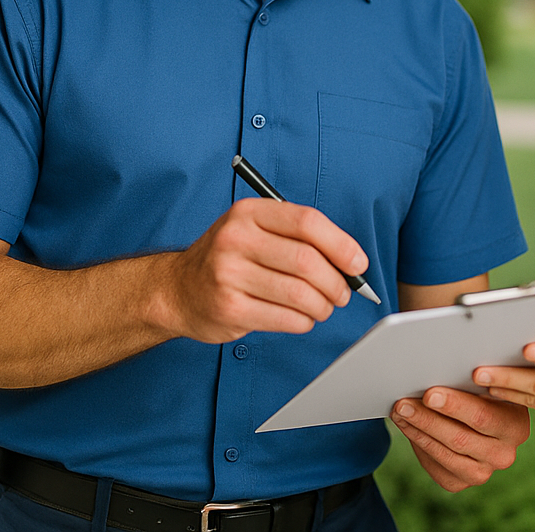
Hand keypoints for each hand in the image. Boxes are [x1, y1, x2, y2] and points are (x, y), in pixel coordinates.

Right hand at [155, 197, 368, 342]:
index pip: (307, 222)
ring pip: (300, 294)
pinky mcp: (229, 308)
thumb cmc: (228, 259)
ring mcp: (229, 274)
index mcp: (248, 213)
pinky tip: (300, 318)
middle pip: (307, 261)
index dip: (341, 244)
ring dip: (322, 306)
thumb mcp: (254, 231)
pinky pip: (286, 318)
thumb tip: (351, 263)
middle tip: (342, 293)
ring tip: (322, 307)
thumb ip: (297, 238)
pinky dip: (304, 322)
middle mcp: (235, 239)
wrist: (177, 289)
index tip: (358, 264)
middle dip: (336, 283)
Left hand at [390, 387, 528, 491]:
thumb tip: (437, 369)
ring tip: (399, 411)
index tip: (430, 394)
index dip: (455, 406)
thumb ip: (471, 382)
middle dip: (428, 419)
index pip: (483, 416)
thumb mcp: (486, 386)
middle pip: (459, 438)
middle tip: (404, 403)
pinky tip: (406, 426)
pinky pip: (434, 465)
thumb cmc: (480, 394)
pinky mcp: (459, 482)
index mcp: (515, 427)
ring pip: (444, 453)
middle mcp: (503, 455)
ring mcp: (482, 473)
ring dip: (417, 430)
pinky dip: (417, 443)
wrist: (478, 421)